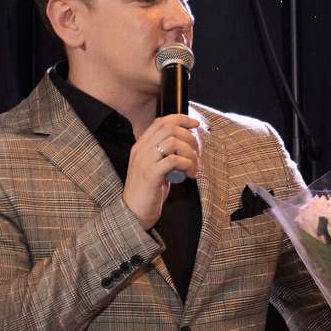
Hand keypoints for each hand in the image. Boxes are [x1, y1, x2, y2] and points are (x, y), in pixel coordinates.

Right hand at [122, 112, 203, 231]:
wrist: (134, 212)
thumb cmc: (149, 191)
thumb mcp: (157, 168)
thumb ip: (167, 155)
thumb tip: (189, 145)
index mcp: (141, 146)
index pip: (160, 121)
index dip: (180, 119)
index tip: (195, 124)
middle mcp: (141, 150)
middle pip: (169, 128)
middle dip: (189, 137)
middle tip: (197, 153)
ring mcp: (144, 161)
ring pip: (173, 142)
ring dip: (190, 153)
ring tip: (194, 166)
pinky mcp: (150, 174)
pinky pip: (174, 160)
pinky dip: (188, 165)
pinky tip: (190, 174)